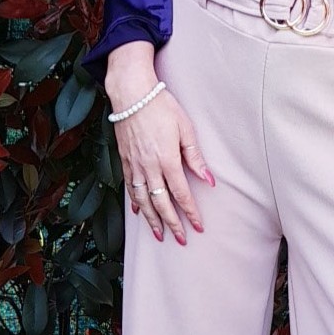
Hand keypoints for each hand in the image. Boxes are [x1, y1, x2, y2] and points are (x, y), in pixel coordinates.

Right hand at [105, 70, 214, 244]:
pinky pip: (129, 188)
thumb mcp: (185, 128)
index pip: (181, 194)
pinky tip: (138, 212)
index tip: (198, 226)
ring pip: (142, 201)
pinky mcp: (124, 160)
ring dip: (152, 220)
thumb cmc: (162, 106)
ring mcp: (134, 165)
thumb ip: (195, 156)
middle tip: (181, 240)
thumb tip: (209, 179)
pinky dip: (135, 203)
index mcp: (167, 159)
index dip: (190, 212)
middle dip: (172, 224)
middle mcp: (148, 167)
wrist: (131, 94)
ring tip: (159, 235)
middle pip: (161, 203)